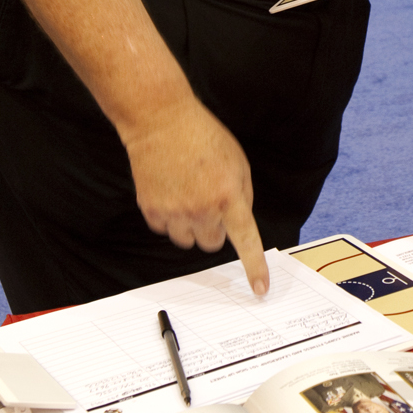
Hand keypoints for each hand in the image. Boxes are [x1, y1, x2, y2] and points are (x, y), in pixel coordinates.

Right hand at [123, 94, 269, 294]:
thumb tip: (238, 223)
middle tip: (209, 201)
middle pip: (213, 243)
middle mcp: (202, 208)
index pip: (247, 241)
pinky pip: (165, 230)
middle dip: (215, 227)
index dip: (254, 269)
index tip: (260, 291)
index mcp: (229, 195)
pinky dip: (169, 218)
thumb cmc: (203, 137)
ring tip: (187, 194)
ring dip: (191, 225)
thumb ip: (242, 195)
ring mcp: (174, 212)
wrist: (161, 122)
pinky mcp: (151, 210)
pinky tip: (170, 191)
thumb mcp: (238, 162)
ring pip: (188, 240)